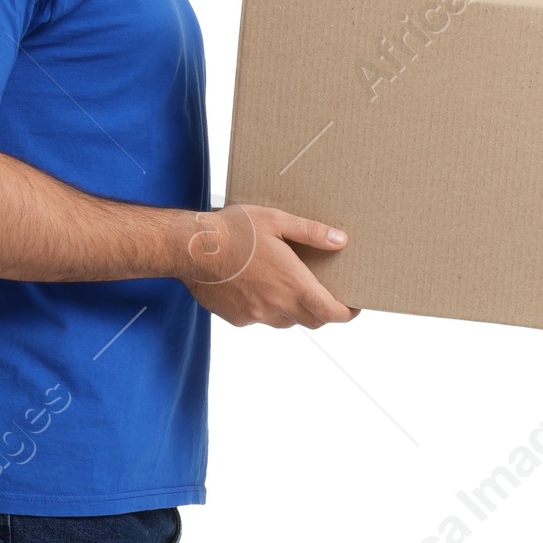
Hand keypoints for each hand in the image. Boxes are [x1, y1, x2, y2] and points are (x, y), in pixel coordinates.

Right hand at [183, 204, 356, 328]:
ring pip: (286, 321)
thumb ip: (312, 233)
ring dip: (294, 310)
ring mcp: (256, 315)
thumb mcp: (277, 220)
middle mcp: (278, 306)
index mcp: (293, 284)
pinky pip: (260, 318)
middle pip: (312, 321)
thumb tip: (341, 241)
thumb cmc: (233, 230)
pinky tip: (257, 287)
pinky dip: (267, 308)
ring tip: (289, 288)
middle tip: (325, 297)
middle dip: (323, 313)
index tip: (352, 308)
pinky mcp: (237, 318)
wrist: (189, 248)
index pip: (331, 313)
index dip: (347, 314)